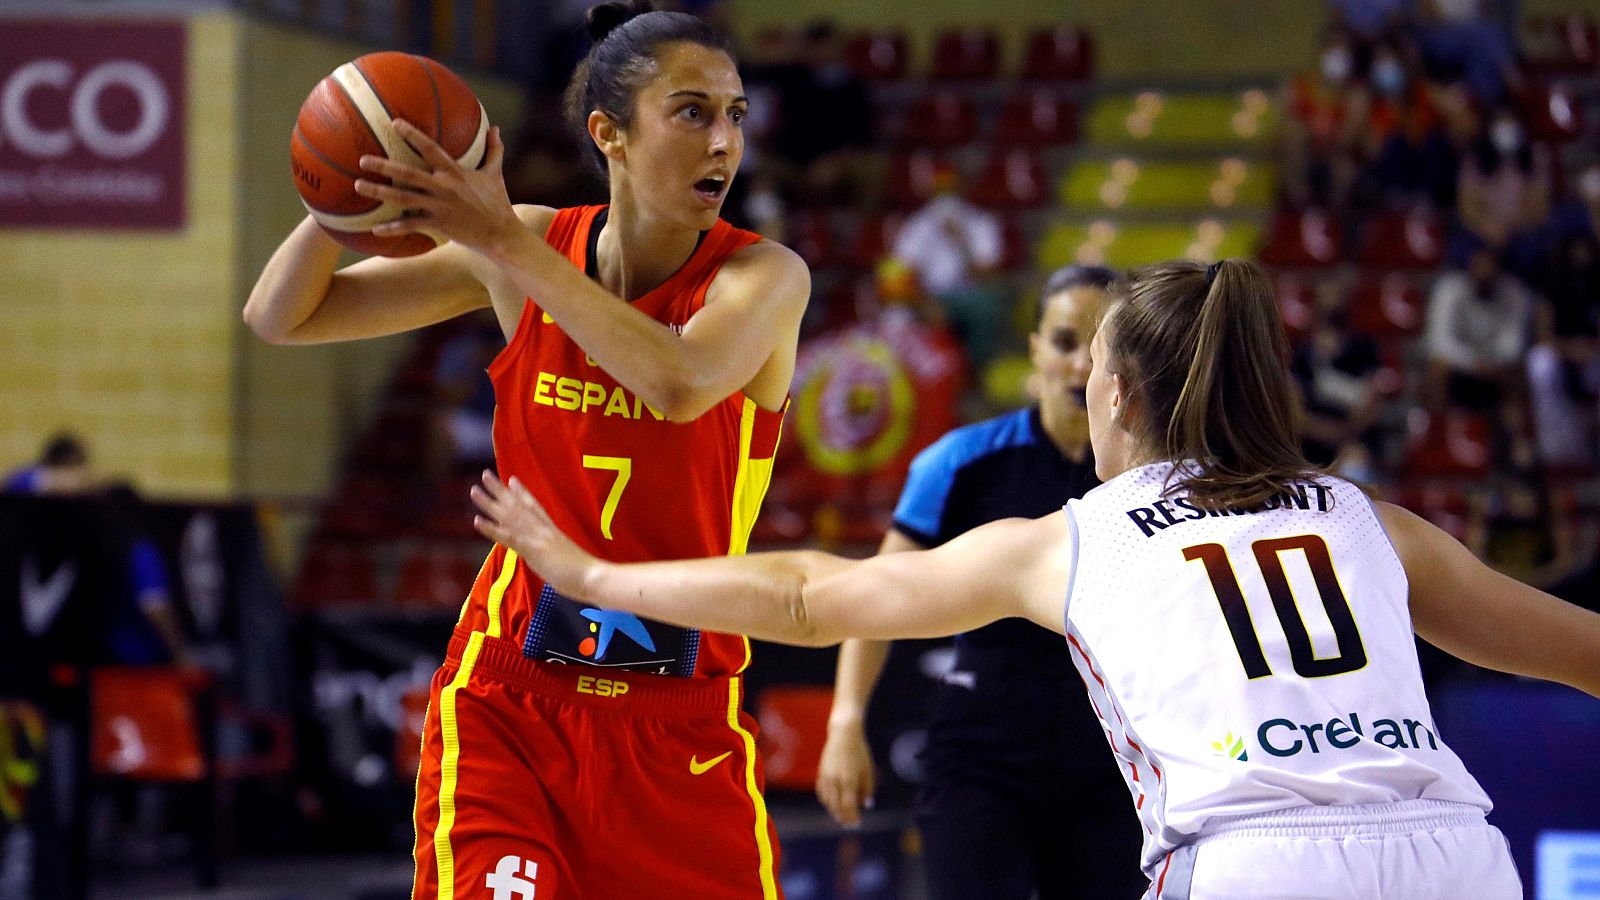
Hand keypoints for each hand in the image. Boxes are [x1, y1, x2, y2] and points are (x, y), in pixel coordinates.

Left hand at [354, 121, 519, 257]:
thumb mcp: (496, 174)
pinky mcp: (437, 224)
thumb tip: (496, 129)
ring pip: (402, 198)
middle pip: (407, 174)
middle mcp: (442, 187)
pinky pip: (410, 226)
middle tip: (362, 159)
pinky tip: (375, 229)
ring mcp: (438, 207)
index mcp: (454, 172)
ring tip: (359, 186)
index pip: (429, 148)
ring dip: (378, 192)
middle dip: (383, 166)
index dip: (412, 134)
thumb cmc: (498, 203)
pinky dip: (392, 228)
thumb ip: (494, 151)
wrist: (501, 234)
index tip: (394, 123)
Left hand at [470, 471, 595, 596]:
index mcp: (553, 531)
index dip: (522, 493)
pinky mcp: (533, 549)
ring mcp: (537, 537)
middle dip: (500, 490)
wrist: (595, 576)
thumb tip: (552, 555)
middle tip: (485, 475)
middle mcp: (543, 529)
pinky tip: (476, 521)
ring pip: (509, 515)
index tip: (512, 480)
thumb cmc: (587, 573)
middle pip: (518, 505)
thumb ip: (557, 553)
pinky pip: (508, 537)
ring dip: (489, 503)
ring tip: (474, 490)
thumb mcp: (569, 558)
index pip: (535, 507)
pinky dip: (491, 528)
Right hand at [814, 720, 874, 826]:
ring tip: (841, 816)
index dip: (852, 817)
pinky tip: (832, 804)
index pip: (849, 806)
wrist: (843, 735)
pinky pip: (822, 793)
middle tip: (848, 824)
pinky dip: (826, 801)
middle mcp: (835, 781)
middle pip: (837, 806)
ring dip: (834, 811)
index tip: (857, 824)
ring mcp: (826, 777)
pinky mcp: (821, 773)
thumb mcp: (868, 770)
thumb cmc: (860, 752)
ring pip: (828, 801)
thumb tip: (867, 805)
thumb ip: (867, 789)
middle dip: (843, 817)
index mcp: (849, 780)